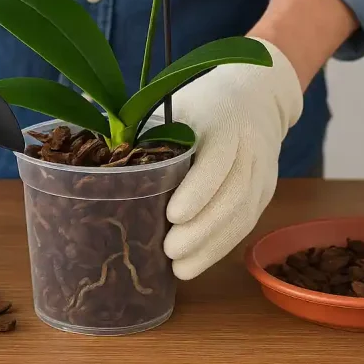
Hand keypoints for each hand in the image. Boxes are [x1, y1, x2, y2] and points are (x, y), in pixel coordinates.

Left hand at [163, 38, 302, 279]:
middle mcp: (250, 148)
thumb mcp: (177, 105)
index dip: (199, 190)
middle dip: (202, 230)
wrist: (257, 94)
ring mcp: (263, 172)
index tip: (172, 214)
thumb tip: (98, 152)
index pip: (219, 160)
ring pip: (243, 216)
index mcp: (225, 122)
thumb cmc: (204, 102)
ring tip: (181, 269)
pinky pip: (247, 223)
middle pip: (233, 195)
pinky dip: (222, 247)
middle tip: (169, 251)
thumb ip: (148, 130)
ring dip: (212, 247)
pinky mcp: (266, 190)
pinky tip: (199, 261)